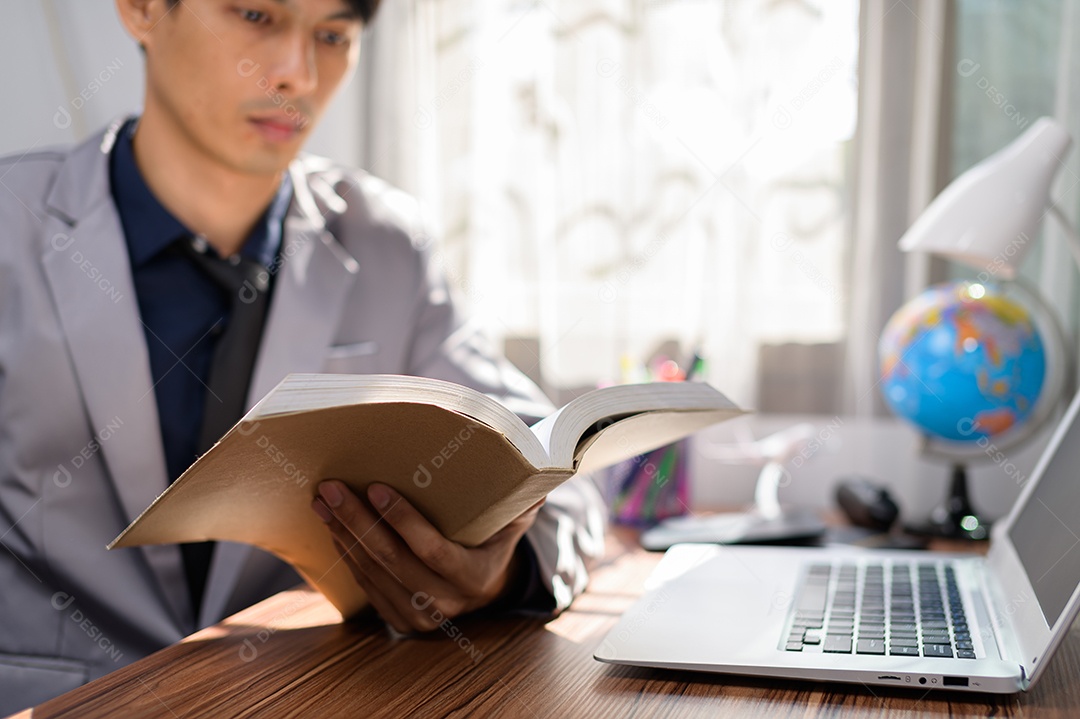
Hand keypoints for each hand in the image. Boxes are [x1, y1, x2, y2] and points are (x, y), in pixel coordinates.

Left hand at [311, 480, 542, 632]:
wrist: (484, 584)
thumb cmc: (495, 537)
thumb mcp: (515, 517)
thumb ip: (522, 495)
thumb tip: (534, 467)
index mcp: (474, 577)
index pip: (432, 549)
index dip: (402, 520)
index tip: (376, 487)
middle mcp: (446, 603)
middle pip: (391, 560)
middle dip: (357, 520)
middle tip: (332, 487)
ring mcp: (419, 617)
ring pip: (372, 572)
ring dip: (343, 533)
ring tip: (323, 500)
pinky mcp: (397, 618)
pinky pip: (364, 584)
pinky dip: (346, 553)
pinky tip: (332, 525)